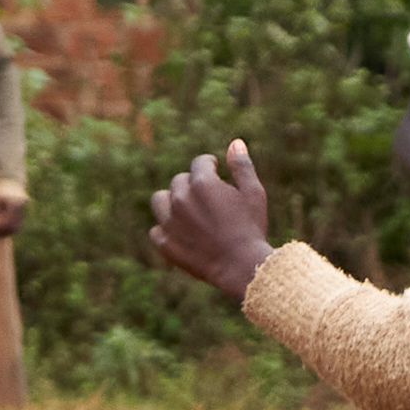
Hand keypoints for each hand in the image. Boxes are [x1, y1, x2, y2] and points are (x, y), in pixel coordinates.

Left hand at [138, 146, 271, 302]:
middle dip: (193, 185)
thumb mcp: (253, 193)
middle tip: (209, 199)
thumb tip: (235, 142)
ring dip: (172, 202)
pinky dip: (166, 229)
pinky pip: (156, 230)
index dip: (210, 166)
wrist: (242, 267)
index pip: (200, 162)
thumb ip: (241, 166)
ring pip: (160, 200)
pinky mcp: (165, 244)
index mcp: (202, 183)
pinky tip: (181, 233)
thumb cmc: (252, 228)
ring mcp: (169, 222)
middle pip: (180, 180)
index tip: (216, 173)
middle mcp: (181, 199)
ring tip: (188, 212)